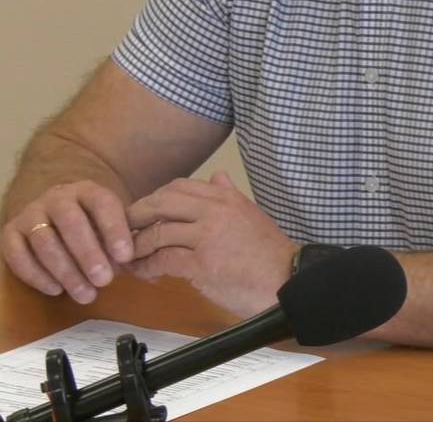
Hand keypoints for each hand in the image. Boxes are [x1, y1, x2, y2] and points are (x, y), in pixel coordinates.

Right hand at [2, 180, 133, 303]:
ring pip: (44, 241)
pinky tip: (56, 290)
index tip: (125, 257)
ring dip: (65, 271)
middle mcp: (57, 198)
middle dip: (88, 254)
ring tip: (86, 295)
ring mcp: (30, 214)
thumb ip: (123, 242)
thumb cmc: (92, 224)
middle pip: (70, 223)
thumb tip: (141, 269)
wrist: (54, 214)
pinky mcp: (10, 233)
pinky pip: (17, 255)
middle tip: (104, 281)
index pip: (102, 204)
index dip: (114, 229)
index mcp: (88, 191)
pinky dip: (36, 275)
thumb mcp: (111, 225)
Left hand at [125, 172, 294, 317]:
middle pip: (161, 203)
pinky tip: (144, 272)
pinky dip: (146, 266)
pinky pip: (162, 260)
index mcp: (227, 198)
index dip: (155, 198)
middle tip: (123, 230)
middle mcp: (215, 211)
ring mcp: (207, 236)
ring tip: (128, 257)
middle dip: (136, 216)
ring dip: (136, 246)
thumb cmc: (270, 253)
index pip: (179, 187)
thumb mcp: (251, 215)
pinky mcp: (201, 264)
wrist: (287, 280)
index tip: (145, 212)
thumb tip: (217, 176)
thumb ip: (230, 195)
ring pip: (157, 233)